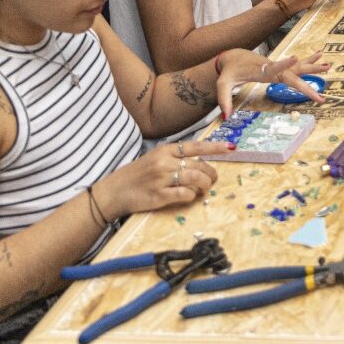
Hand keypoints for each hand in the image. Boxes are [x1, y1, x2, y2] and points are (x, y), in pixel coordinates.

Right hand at [95, 140, 230, 217]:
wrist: (113, 192)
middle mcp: (164, 162)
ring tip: (203, 189)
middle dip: (211, 174)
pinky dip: (191, 196)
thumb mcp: (155, 158)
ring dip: (204, 185)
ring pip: (195, 179)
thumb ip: (175, 158)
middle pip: (199, 165)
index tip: (231, 147)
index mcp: (164, 150)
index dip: (215, 147)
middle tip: (212, 180)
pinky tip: (189, 196)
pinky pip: (184, 194)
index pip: (195, 146)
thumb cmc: (136, 175)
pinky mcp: (158, 196)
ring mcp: (161, 179)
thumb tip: (200, 162)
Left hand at [214, 49, 330, 116]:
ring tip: (328, 65)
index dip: (284, 64)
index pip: (274, 67)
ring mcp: (278, 66)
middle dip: (308, 77)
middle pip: (292, 72)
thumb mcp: (223, 84)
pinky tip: (321, 58)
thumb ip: (225, 99)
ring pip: (298, 67)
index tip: (295, 57)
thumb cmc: (229, 71)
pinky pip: (296, 66)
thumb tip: (226, 116)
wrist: (233, 56)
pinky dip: (309, 63)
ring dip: (313, 67)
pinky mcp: (280, 67)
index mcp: (261, 69)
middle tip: (323, 82)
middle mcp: (272, 66)